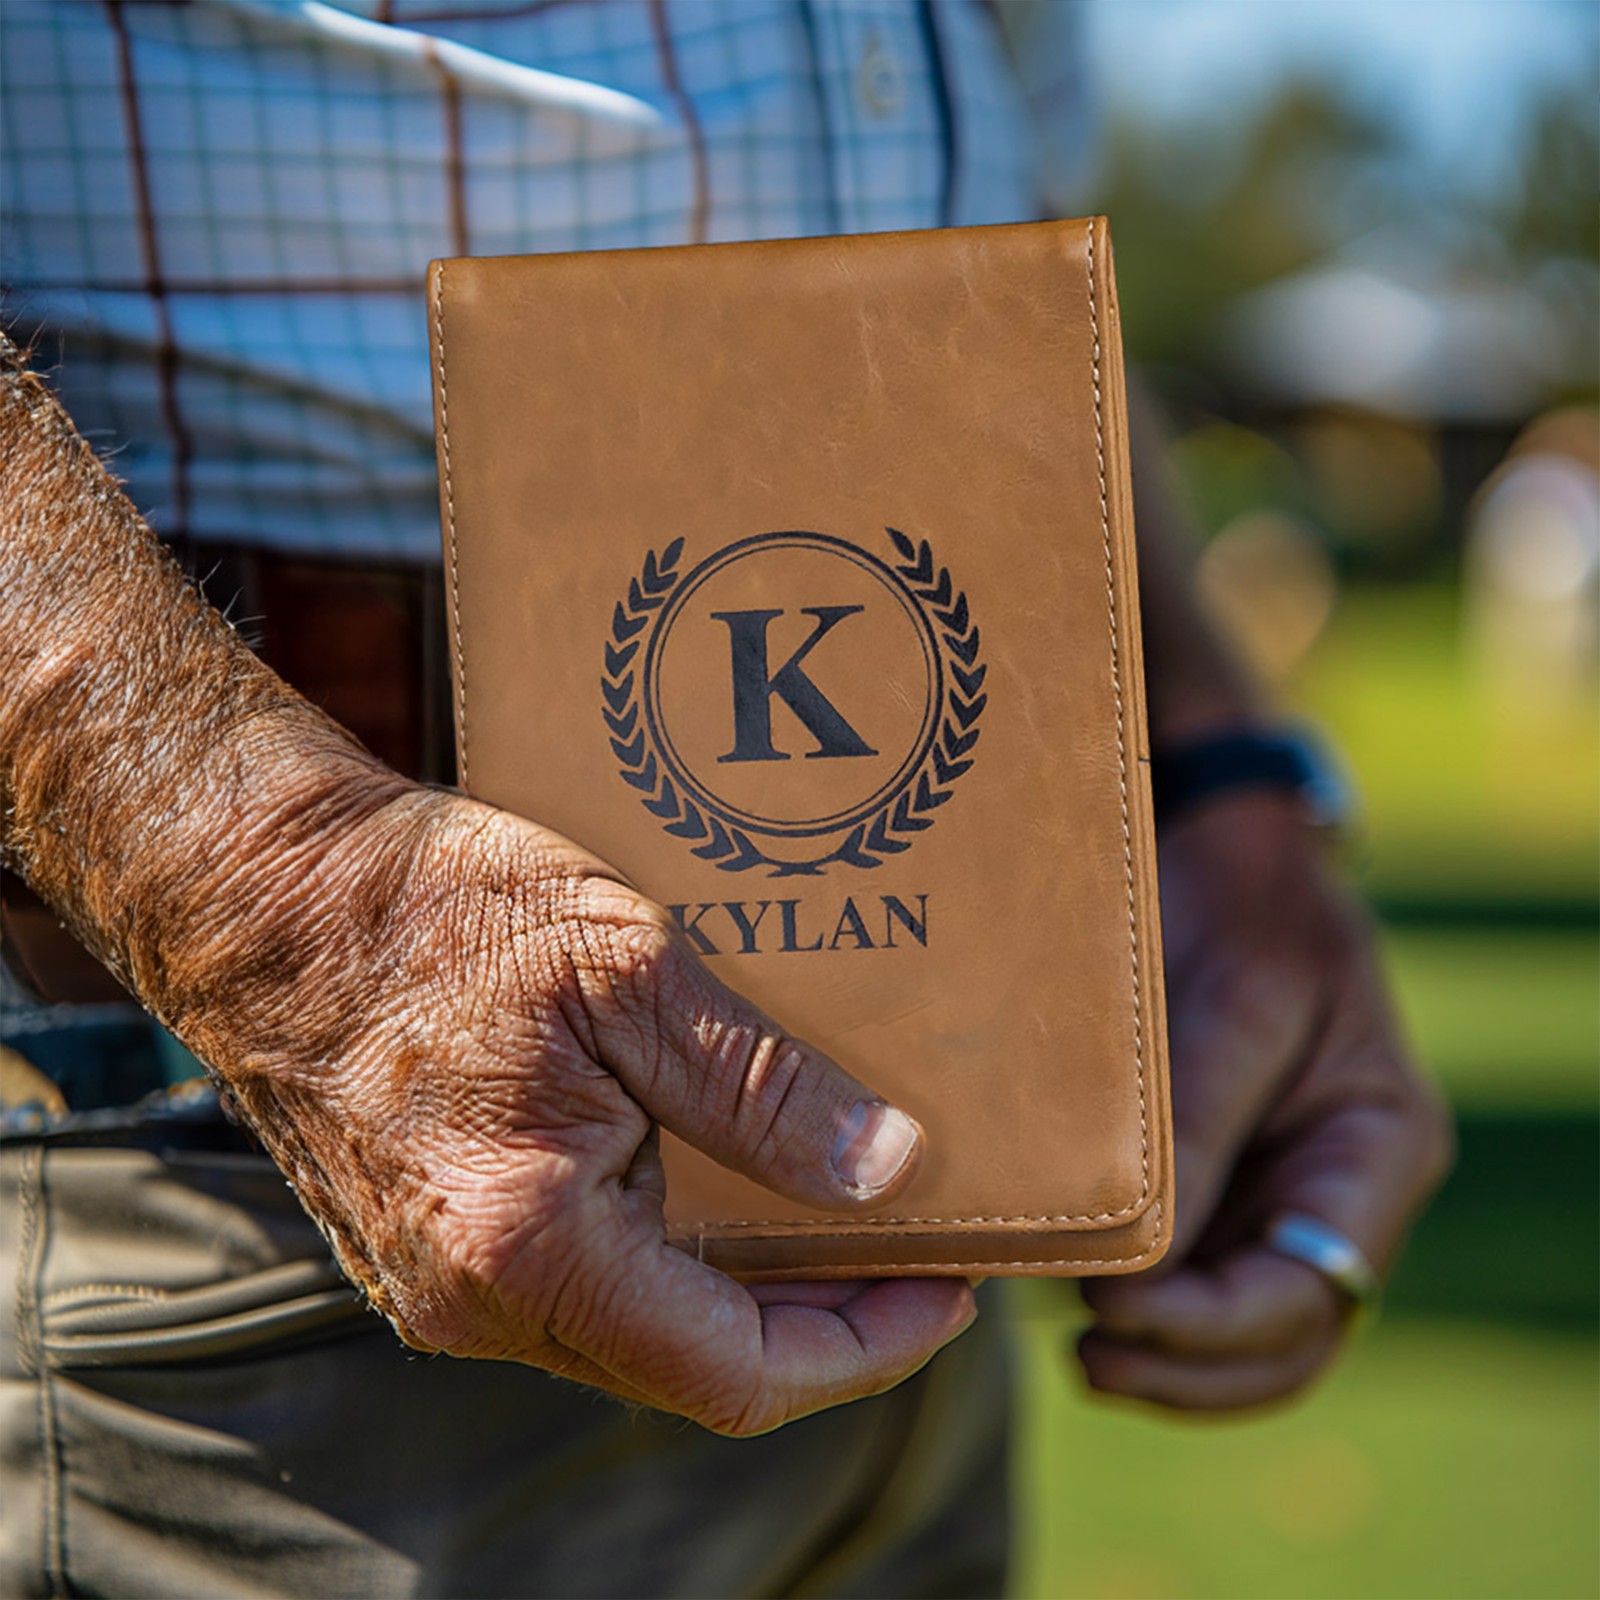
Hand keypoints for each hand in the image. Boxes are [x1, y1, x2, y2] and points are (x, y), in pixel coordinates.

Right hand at [185, 784, 973, 1435]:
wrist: (264, 896)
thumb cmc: (430, 910)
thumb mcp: (625, 965)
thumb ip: (759, 1087)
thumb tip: (886, 1170)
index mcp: (527, 1246)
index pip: (736, 1370)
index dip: (866, 1344)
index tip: (952, 1283)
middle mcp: (473, 1301)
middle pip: (693, 1363)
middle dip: (819, 1315)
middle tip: (913, 1236)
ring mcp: (441, 1284)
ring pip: (638, 1329)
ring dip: (745, 1285)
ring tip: (837, 1202)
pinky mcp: (431, 1246)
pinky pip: (582, 1287)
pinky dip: (673, 1253)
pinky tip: (721, 1175)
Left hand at [1077, 793, 1452, 1410]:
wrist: (1227, 846)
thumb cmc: (1249, 904)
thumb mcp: (1239, 996)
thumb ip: (1196, 1126)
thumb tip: (1138, 1259)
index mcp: (1376, 1146)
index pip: (1312, 1284)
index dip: (1212, 1321)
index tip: (1115, 1307)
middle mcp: (1333, 1187)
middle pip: (1285, 1335)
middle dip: (1190, 1366)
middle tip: (1090, 1359)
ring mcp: (1273, 1190)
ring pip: (1239, 1326)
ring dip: (1167, 1359)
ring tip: (1080, 1355)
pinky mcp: (1213, 1177)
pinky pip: (1190, 1272)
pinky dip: (1142, 1306)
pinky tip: (1070, 1295)